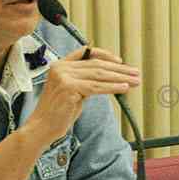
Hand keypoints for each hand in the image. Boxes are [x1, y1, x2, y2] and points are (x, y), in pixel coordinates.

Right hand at [25, 47, 140, 144]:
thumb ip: (86, 80)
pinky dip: (112, 87)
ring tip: (135, 81)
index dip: (104, 55)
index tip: (121, 61)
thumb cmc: (59, 111)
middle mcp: (61, 67)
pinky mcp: (69, 88)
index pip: (85, 52)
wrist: (42, 127)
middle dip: (119, 69)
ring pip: (99, 75)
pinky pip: (96, 87)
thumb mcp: (73, 90)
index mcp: (60, 64)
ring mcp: (64, 77)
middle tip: (136, 73)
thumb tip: (109, 76)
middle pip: (96, 65)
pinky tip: (124, 88)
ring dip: (120, 78)